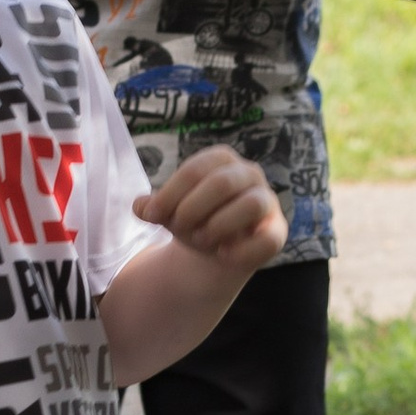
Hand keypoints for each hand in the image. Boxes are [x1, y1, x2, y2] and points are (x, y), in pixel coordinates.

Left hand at [133, 145, 286, 272]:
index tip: (150, 215)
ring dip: (219, 225)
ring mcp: (267, 201)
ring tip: (201, 239)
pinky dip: (242, 249)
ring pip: (252, 203)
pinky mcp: (276, 231)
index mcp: (221, 159)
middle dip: (193, 209)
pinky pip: (268, 238)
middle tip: (179, 227)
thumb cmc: (194, 220)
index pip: (195, 169)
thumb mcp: (169, 211)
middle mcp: (249, 173)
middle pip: (222, 183)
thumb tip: (139, 206)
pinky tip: (222, 254)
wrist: (215, 250)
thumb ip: (154, 207)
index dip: (170, 193)